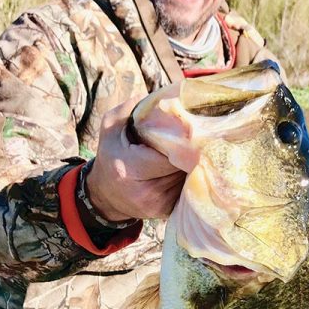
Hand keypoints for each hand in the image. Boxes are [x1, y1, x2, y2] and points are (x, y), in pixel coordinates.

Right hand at [86, 96, 185, 220]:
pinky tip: (188, 168)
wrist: (106, 196)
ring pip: (188, 179)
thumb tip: (166, 96)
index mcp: (130, 167)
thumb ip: (133, 109)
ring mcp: (157, 204)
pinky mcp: (166, 212)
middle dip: (192, 152)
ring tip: (195, 151)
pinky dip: (189, 178)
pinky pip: (186, 191)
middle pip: (182, 167)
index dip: (184, 141)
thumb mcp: (111, 127)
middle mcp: (145, 190)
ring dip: (193, 165)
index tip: (194, 128)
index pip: (170, 153)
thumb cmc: (111, 155)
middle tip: (202, 136)